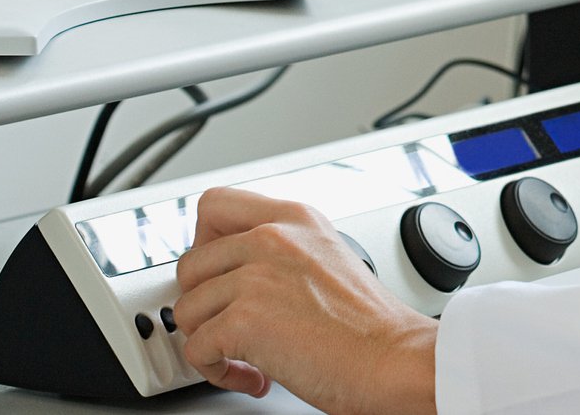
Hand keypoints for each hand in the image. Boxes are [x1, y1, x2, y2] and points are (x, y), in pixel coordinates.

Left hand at [173, 187, 437, 414]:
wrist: (392, 358)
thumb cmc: (370, 324)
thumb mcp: (328, 256)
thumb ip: (283, 252)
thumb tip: (237, 274)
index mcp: (295, 218)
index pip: (215, 204)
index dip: (203, 241)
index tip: (216, 272)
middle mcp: (273, 238)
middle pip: (190, 263)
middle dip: (202, 302)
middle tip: (227, 323)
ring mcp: (257, 276)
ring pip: (187, 309)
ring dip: (209, 341)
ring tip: (245, 355)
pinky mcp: (245, 319)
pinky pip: (196, 349)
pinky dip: (217, 371)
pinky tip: (251, 375)